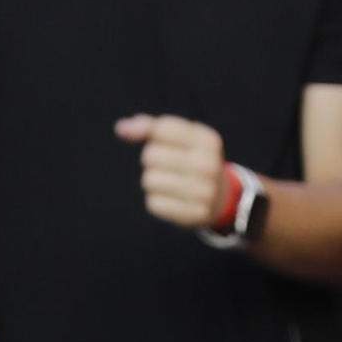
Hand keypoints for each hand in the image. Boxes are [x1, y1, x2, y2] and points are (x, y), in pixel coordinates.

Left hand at [114, 114, 228, 230]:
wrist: (221, 197)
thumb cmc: (192, 160)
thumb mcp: (181, 138)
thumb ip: (151, 127)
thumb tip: (121, 128)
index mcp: (207, 140)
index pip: (162, 128)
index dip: (152, 135)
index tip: (159, 141)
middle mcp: (209, 164)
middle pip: (151, 155)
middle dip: (150, 160)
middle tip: (165, 165)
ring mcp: (204, 191)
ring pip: (149, 180)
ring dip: (151, 181)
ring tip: (168, 182)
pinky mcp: (194, 214)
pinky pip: (154, 204)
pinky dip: (157, 201)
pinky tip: (172, 199)